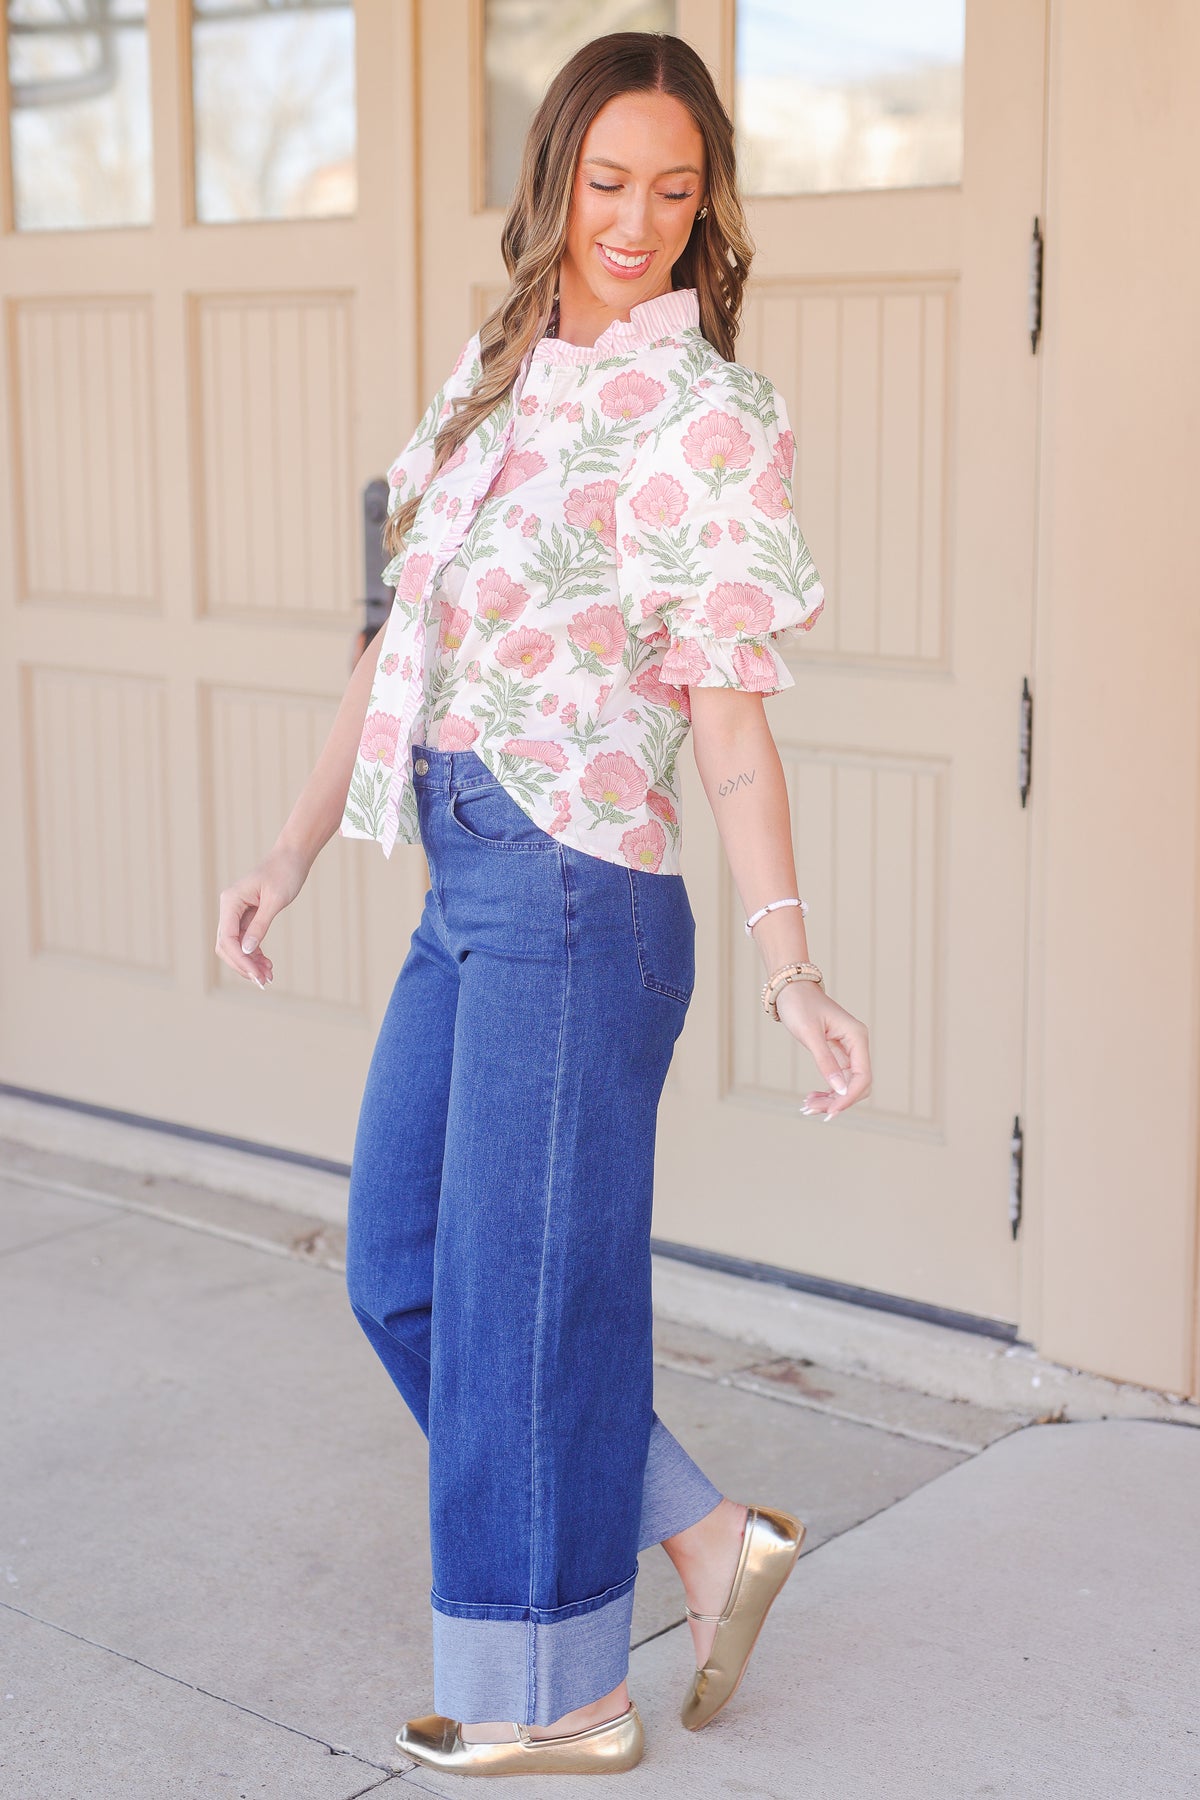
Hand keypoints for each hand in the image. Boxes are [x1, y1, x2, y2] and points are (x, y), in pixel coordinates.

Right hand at [214, 843, 309, 989]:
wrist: (292, 858)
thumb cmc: (285, 874)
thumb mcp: (275, 900)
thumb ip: (260, 925)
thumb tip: (247, 950)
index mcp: (230, 901)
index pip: (227, 938)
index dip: (240, 960)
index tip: (257, 975)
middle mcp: (228, 908)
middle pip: (226, 946)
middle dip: (243, 965)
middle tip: (264, 981)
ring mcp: (235, 913)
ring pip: (235, 946)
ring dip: (249, 963)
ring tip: (269, 975)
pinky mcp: (246, 916)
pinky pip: (244, 941)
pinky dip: (254, 954)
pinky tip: (267, 964)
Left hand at [775, 980, 871, 1119]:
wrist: (791, 990)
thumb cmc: (800, 1006)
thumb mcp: (810, 1034)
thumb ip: (825, 1062)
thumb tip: (839, 1090)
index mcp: (857, 1037)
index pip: (862, 1077)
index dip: (849, 1097)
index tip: (830, 1112)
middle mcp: (857, 1044)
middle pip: (857, 1084)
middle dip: (837, 1100)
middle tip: (810, 1109)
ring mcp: (849, 1049)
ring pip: (847, 1085)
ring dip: (830, 1099)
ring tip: (807, 1106)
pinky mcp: (838, 1053)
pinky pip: (839, 1079)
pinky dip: (827, 1090)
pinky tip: (812, 1097)